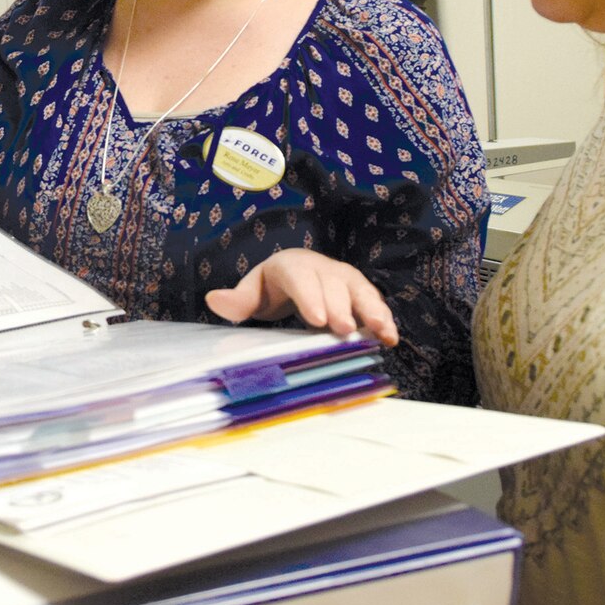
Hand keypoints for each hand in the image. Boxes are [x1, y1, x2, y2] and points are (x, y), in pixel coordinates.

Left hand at [204, 248, 397, 341]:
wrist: (296, 276)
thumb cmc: (272, 288)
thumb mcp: (253, 292)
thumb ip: (237, 300)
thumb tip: (214, 300)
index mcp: (292, 266)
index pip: (300, 279)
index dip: (310, 298)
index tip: (318, 319)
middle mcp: (322, 268)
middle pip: (333, 286)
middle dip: (341, 308)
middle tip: (344, 331)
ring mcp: (345, 279)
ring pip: (361, 292)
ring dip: (372, 312)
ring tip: (381, 332)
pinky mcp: (361, 293)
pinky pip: (374, 304)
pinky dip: (384, 320)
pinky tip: (390, 339)